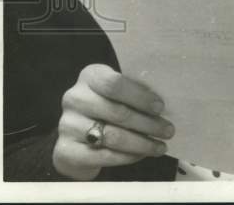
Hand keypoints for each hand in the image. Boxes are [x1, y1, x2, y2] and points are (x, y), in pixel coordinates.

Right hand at [52, 64, 173, 180]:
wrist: (77, 136)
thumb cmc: (107, 107)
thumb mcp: (118, 93)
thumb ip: (134, 93)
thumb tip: (162, 108)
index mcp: (90, 76)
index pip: (115, 84)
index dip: (140, 96)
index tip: (160, 108)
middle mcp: (74, 98)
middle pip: (117, 112)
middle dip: (148, 124)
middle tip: (168, 131)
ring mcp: (67, 125)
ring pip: (112, 136)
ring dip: (141, 143)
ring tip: (160, 146)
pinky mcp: (66, 150)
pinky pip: (103, 156)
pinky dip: (127, 157)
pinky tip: (141, 155)